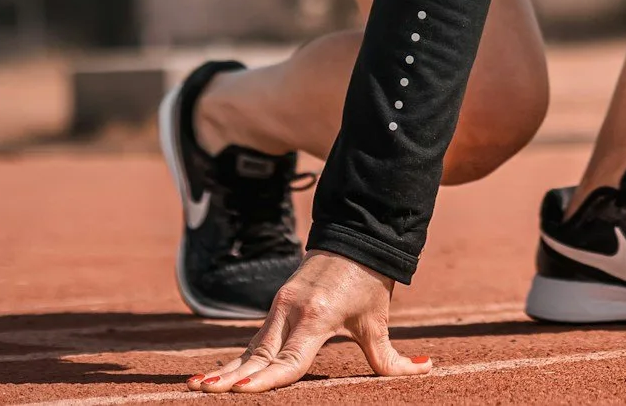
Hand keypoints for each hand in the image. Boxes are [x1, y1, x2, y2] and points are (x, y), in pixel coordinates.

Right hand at [187, 251, 431, 392]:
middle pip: (258, 354)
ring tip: (197, 385)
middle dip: (230, 376)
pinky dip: (236, 359)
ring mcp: (280, 306)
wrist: (357, 234)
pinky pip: (255, 339)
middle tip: (203, 391)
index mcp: (317, 316)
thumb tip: (428, 369)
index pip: (288, 358)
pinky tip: (215, 375)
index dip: (266, 379)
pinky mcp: (277, 304)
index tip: (242, 391)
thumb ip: (394, 356)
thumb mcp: (379, 319)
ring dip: (225, 369)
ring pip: (250, 347)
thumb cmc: (371, 280)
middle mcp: (292, 311)